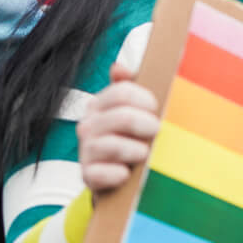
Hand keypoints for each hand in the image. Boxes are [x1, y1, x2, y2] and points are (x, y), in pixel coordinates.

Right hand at [76, 63, 159, 192]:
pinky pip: (100, 173)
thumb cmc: (128, 136)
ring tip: (145, 153)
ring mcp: (86, 150)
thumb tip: (119, 67)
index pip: (122, 92)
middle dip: (145, 124)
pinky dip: (117, 174)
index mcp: (99, 105)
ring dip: (135, 150)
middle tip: (156, 131)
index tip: (156, 109)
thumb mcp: (131, 109)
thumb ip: (129, 86)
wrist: (114, 174)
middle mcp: (88, 125)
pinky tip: (126, 174)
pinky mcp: (87, 175)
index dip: (145, 100)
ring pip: (112, 146)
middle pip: (122, 117)